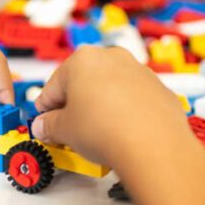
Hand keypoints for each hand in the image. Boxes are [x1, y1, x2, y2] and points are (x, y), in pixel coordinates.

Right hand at [31, 46, 195, 169]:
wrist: (152, 145)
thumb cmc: (109, 130)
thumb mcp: (64, 130)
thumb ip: (49, 126)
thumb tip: (45, 126)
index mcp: (83, 59)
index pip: (53, 86)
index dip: (46, 108)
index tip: (45, 122)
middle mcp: (113, 59)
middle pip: (83, 83)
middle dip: (75, 106)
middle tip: (69, 130)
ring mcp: (139, 72)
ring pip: (110, 90)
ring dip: (100, 109)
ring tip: (97, 135)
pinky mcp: (158, 90)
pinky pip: (134, 100)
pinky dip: (125, 113)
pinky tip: (121, 133)